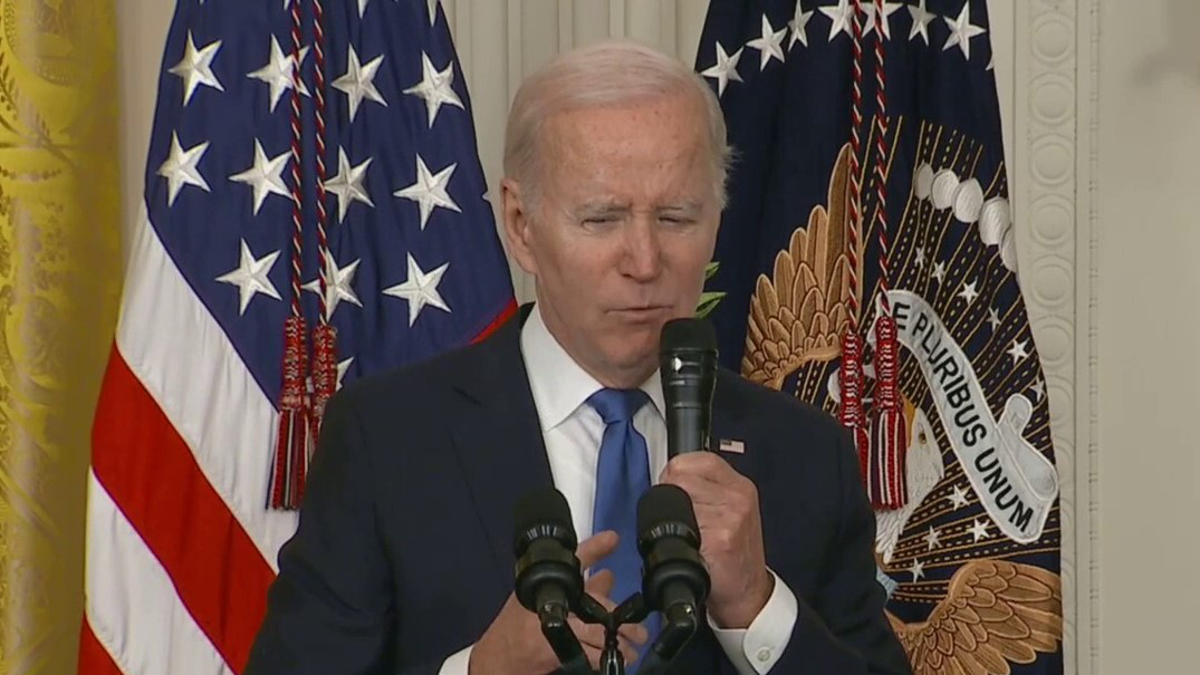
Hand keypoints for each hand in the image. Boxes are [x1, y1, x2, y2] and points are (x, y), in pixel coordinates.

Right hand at [469, 531, 648, 674]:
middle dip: (620, 619)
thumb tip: (608, 576)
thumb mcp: (539, 596)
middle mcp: (551, 601)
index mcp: (548, 584)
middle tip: (639, 631)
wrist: (498, 657)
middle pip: (595, 604)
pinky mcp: (554, 652)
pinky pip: (587, 656)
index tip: (612, 538)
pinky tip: (612, 663)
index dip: (594, 547)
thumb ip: (577, 587)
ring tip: (631, 650)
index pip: (573, 558)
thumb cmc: (516, 624)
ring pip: (596, 634)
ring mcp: (553, 628)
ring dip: (618, 644)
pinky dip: (602, 660)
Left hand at [659, 452, 773, 628]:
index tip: (675, 494)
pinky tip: (695, 551)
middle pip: (678, 477)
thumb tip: (668, 478)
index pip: (690, 459)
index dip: (674, 476)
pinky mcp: (721, 539)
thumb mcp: (730, 512)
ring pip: (677, 501)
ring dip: (675, 522)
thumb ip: (705, 490)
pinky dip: (681, 542)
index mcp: (739, 485)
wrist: (749, 595)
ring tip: (693, 538)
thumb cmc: (735, 555)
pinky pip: (683, 529)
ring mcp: (731, 517)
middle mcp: (738, 496)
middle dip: (671, 499)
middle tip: (684, 522)